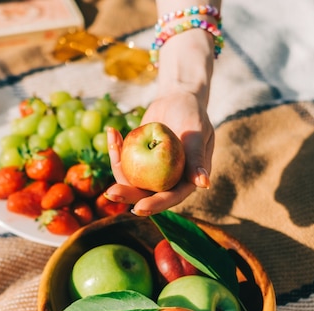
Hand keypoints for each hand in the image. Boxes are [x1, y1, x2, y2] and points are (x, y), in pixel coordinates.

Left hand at [105, 90, 213, 215]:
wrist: (177, 100)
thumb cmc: (192, 114)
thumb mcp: (196, 133)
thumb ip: (197, 157)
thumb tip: (203, 184)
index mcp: (187, 180)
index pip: (171, 197)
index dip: (155, 205)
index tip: (138, 209)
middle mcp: (169, 180)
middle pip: (147, 194)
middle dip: (127, 195)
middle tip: (110, 193)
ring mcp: (152, 172)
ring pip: (131, 181)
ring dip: (117, 167)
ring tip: (113, 140)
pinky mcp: (139, 161)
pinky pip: (124, 162)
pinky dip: (116, 150)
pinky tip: (112, 132)